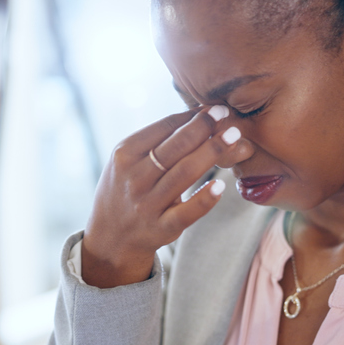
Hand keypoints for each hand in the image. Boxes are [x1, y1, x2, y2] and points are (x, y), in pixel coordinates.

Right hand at [80, 105, 240, 287]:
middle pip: (176, 147)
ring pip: (185, 173)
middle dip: (204, 127)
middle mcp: (134, 178)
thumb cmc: (126, 188)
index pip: (163, 128)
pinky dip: (204, 199)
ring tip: (234, 137)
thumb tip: (199, 114)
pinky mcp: (161, 229)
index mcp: (125, 154)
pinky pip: (186, 212)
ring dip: (212, 152)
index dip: (191, 116)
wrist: (110, 236)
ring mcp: (147, 204)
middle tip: (226, 114)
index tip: (214, 108)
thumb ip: (157, 140)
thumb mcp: (128, 160)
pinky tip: (221, 186)